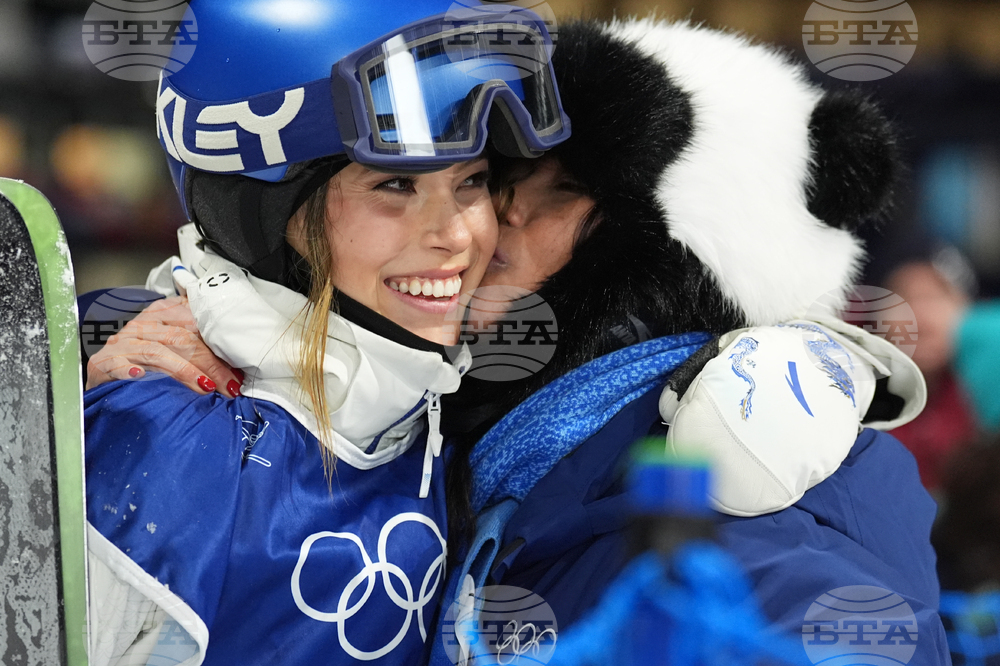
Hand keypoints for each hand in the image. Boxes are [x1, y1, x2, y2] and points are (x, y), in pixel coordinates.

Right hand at [85, 296, 243, 397]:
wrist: (106, 373)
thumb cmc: (147, 360)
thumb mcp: (176, 347)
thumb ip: (202, 350)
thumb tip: (237, 370)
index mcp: (164, 314)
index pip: (196, 324)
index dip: (219, 345)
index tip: (239, 367)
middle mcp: (144, 325)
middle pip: (182, 340)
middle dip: (210, 365)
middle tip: (229, 386)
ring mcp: (124, 342)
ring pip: (158, 352)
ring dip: (184, 371)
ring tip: (205, 388)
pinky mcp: (105, 361)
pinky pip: (119, 364)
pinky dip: (129, 370)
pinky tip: (140, 376)